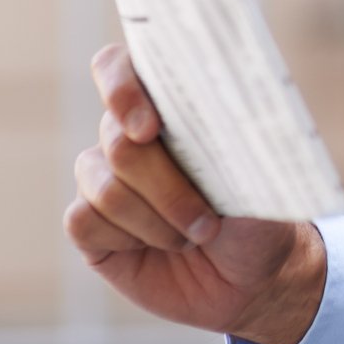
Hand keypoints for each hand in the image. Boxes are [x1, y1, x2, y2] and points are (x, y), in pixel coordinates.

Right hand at [64, 44, 324, 343]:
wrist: (254, 275)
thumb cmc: (259, 213)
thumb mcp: (259, 176)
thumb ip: (232, 142)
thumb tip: (219, 119)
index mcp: (166, 106)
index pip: (118, 67)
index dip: (122, 88)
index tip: (148, 128)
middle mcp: (125, 135)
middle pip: (119, 144)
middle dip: (167, 188)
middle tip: (207, 222)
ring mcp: (102, 178)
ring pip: (105, 188)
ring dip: (157, 223)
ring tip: (192, 237)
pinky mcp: (88, 225)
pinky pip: (84, 222)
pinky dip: (128, 241)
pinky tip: (155, 249)